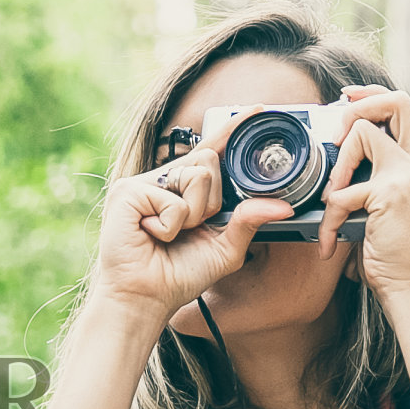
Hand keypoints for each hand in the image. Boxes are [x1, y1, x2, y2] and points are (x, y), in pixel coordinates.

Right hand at [94, 108, 293, 328]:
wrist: (145, 298)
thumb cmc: (177, 276)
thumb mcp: (225, 249)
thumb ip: (249, 222)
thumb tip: (281, 206)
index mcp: (183, 191)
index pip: (211, 153)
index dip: (232, 129)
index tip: (260, 110)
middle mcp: (162, 181)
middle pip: (209, 162)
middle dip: (211, 202)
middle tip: (189, 229)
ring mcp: (142, 184)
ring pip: (196, 176)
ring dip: (192, 215)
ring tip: (168, 234)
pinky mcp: (128, 192)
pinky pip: (173, 199)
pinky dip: (170, 225)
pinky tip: (151, 235)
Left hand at [316, 85, 409, 299]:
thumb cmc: (394, 253)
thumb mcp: (391, 206)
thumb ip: (378, 178)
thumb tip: (341, 155)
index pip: (407, 107)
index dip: (375, 95)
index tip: (347, 97)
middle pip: (397, 101)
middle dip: (357, 109)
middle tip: (335, 136)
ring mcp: (409, 175)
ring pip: (362, 135)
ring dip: (337, 166)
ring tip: (333, 200)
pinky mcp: (389, 193)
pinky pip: (342, 191)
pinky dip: (328, 218)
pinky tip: (329, 240)